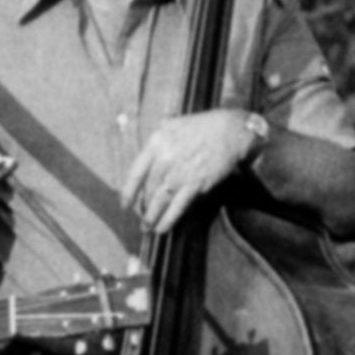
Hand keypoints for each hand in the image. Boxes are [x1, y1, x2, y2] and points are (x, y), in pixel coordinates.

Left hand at [122, 110, 260, 233]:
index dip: (128, 193)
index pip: (135, 173)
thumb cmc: (202, 127)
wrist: (230, 131)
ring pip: (160, 201)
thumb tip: (146, 166)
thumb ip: (157, 145)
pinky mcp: (195, 183)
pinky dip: (169, 219)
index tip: (124, 205)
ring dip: (152, 217)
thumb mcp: (172, 126)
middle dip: (144, 207)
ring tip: (148, 228)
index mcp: (156, 142)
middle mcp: (165, 158)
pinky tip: (163, 227)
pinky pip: (177, 206)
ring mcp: (180, 172)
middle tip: (143, 216)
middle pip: (149, 190)